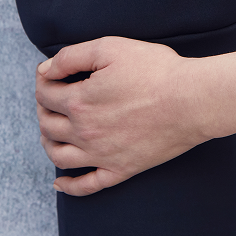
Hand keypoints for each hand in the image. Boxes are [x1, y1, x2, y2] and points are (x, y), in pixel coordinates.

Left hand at [34, 37, 209, 196]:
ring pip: (58, 156)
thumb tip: (45, 70)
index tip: (51, 75)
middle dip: (43, 108)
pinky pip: (86, 186)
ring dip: (47, 142)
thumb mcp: (110, 48)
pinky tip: (59, 182)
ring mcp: (101, 155)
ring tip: (50, 132)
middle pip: (47, 123)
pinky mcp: (121, 170)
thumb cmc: (156, 71)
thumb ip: (72, 56)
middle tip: (51, 98)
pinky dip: (68, 186)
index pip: (45, 93)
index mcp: (79, 101)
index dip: (44, 81)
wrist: (192, 100)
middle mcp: (84, 132)